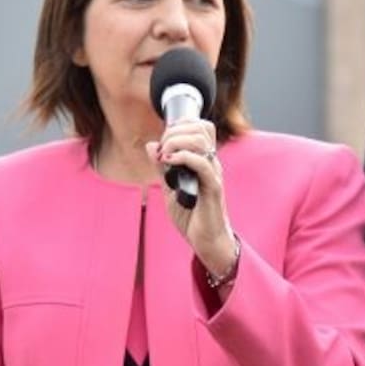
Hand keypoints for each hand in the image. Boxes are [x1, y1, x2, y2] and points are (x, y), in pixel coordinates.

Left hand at [145, 119, 236, 278]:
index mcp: (203, 160)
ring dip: (177, 142)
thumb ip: (162, 167)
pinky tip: (169, 163)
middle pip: (201, 128)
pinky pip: (202, 163)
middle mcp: (211, 163)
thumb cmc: (191, 216)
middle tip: (162, 149)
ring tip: (165, 156)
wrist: (206, 241)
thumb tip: (151, 145)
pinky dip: (183, 157)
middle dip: (175, 131)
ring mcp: (213, 173)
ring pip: (201, 140)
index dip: (180, 125)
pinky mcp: (213, 187)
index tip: (164, 140)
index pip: (200, 127)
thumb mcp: (169, 188)